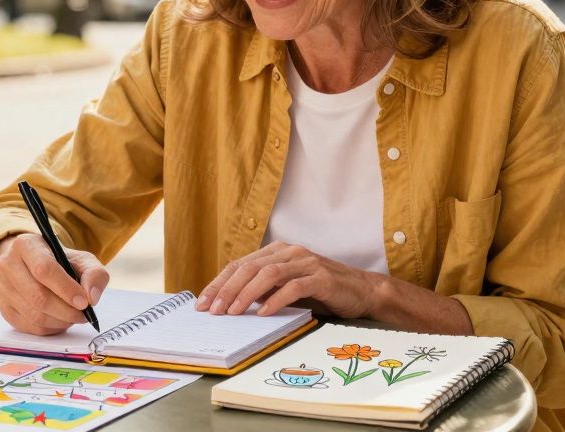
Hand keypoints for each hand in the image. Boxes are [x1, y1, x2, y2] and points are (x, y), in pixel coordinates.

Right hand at [0, 233, 110, 335]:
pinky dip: (50, 328)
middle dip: (65, 310)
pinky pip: (29, 326)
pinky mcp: (4, 308)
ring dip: (59, 321)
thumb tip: (91, 297)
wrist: (36, 268)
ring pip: (33, 314)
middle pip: (37, 296)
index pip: (43, 269)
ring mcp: (2, 288)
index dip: (66, 289)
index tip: (84, 302)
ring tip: (73, 317)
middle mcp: (8, 264)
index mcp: (26, 244)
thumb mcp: (82, 260)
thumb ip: (94, 274)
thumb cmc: (61, 263)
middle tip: (83, 314)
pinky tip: (59, 320)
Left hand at [196, 242, 380, 318]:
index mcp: (277, 252)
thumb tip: (230, 303)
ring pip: (268, 274)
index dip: (219, 283)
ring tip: (233, 312)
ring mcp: (306, 262)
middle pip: (249, 268)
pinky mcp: (321, 277)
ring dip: (246, 295)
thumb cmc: (321, 292)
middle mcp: (290, 252)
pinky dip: (275, 300)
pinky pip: (293, 287)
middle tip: (213, 310)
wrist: (362, 291)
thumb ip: (264, 290)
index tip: (203, 303)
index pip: (240, 265)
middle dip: (226, 290)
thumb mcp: (286, 288)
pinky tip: (263, 314)